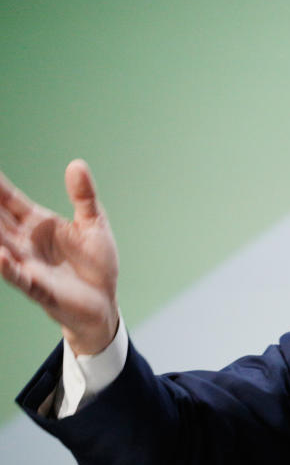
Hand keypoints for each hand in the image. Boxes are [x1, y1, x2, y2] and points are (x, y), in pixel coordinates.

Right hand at [0, 159, 119, 354]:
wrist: (104, 301)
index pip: (8, 200)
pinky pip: (19, 277)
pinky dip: (8, 268)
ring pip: (0, 246)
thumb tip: (77, 163)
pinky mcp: (37, 287)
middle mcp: (24, 242)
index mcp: (37, 223)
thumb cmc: (96, 263)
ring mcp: (28, 264)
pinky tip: (0, 256)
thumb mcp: (94, 224)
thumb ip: (84, 196)